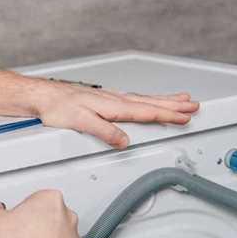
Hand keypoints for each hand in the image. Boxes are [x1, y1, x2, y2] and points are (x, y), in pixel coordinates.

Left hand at [35, 82, 199, 148]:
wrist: (42, 96)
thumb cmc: (57, 107)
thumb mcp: (81, 122)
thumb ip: (105, 132)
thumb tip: (124, 141)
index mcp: (112, 106)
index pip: (146, 111)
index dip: (167, 115)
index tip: (185, 116)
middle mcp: (114, 100)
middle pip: (150, 102)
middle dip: (173, 105)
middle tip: (194, 106)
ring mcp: (109, 98)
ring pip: (143, 99)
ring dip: (163, 100)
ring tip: (180, 100)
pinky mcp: (103, 99)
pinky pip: (132, 99)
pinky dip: (146, 99)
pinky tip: (148, 100)